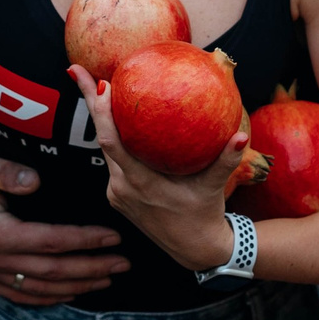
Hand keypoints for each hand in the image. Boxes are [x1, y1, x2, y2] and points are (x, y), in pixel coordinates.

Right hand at [0, 144, 128, 306]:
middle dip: (92, 268)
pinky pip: (22, 296)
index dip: (85, 241)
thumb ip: (4, 172)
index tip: (113, 236)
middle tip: (124, 263)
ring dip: (78, 285)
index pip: (51, 242)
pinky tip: (72, 292)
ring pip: (41, 289)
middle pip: (53, 271)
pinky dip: (50, 298)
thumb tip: (34, 181)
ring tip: (108, 278)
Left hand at [68, 65, 249, 270]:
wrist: (195, 250)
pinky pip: (113, 161)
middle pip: (101, 138)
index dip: (102, 113)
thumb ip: (226, 160)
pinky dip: (113, 138)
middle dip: (89, 102)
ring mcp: (116, 192)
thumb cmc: (205, 215)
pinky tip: (118, 118)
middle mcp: (121, 187)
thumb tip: (242, 136)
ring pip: (105, 148)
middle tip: (76, 69)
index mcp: (139, 183)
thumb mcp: (214, 187)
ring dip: (100, 119)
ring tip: (93, 85)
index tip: (99, 84)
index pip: (112, 143)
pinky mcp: (117, 196)